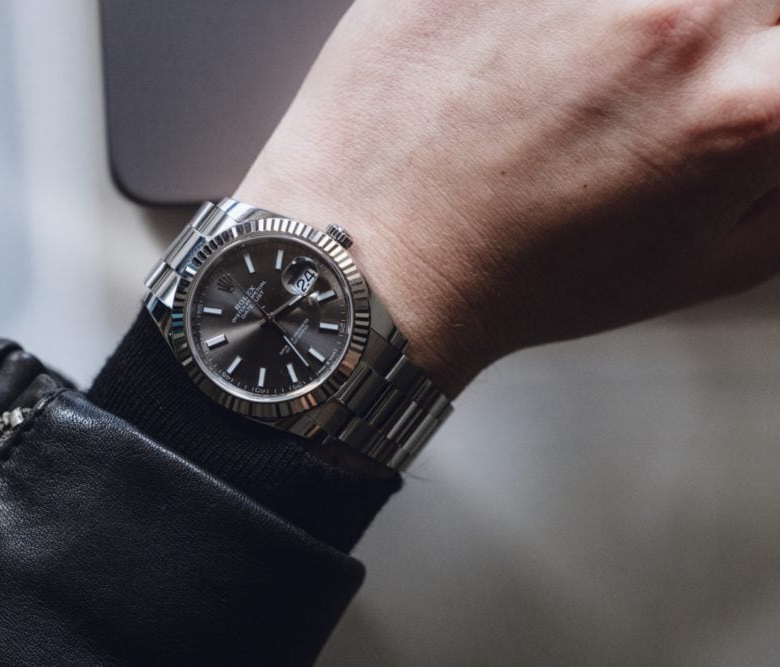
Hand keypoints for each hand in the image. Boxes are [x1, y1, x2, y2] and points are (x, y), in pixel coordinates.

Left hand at [236, 0, 779, 396]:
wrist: (378, 260)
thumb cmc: (517, 277)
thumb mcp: (708, 264)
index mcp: (750, 105)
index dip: (767, 61)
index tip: (747, 74)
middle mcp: (679, 15)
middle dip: (726, 24)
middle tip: (655, 68)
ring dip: (632, 13)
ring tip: (579, 62)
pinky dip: (547, 7)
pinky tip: (529, 41)